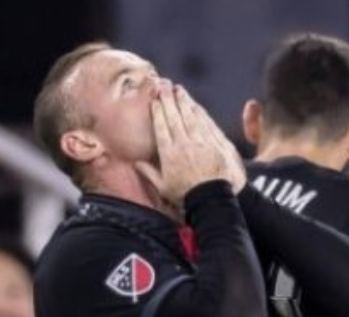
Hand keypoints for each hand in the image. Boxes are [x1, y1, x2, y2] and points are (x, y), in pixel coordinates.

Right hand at [136, 85, 239, 204]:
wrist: (210, 198)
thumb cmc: (184, 195)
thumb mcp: (162, 187)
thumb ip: (148, 172)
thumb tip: (134, 163)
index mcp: (169, 154)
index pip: (161, 127)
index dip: (158, 112)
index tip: (155, 100)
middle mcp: (183, 144)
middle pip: (174, 117)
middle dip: (168, 99)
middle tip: (164, 85)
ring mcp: (200, 142)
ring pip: (190, 117)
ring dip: (183, 101)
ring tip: (178, 89)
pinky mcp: (213, 143)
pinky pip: (205, 123)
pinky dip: (199, 112)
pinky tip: (194, 104)